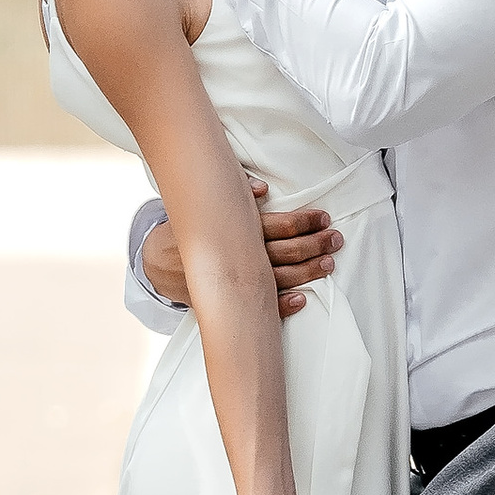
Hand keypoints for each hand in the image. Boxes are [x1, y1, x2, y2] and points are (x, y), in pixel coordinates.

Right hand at [142, 179, 341, 318]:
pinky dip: (281, 305)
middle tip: (335, 239)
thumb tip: (261, 188)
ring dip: (306, 272)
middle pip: (283, 251)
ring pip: (278, 278)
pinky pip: (259, 306)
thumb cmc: (190, 231)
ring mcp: (234, 282)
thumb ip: (236, 196)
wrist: (158, 265)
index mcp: (236, 231)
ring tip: (328, 264)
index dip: (302, 222)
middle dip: (313, 245)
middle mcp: (237, 257)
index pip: (276, 226)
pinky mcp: (229, 301)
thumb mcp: (207, 207)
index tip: (324, 218)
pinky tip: (301, 299)